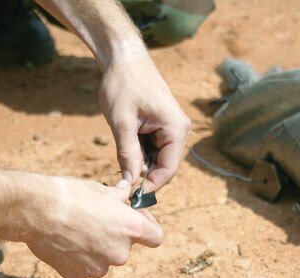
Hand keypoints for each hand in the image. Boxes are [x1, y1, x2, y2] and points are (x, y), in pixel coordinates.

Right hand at [21, 176, 162, 277]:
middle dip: (114, 237)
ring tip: (75, 231)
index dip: (147, 227)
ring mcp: (99, 268)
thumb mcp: (100, 189)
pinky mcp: (78, 277)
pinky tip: (64, 244)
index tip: (134, 219)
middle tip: (94, 221)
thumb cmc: (70, 195)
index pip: (156, 237)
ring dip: (95, 249)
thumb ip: (118, 197)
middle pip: (125, 248)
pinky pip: (84, 269)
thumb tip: (125, 192)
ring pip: (103, 260)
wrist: (37, 211)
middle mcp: (120, 253)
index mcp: (131, 229)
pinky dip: (77, 260)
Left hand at [99, 56, 190, 191]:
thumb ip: (127, 154)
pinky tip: (125, 145)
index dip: (151, 186)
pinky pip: (154, 148)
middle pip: (164, 166)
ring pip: (158, 159)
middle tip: (119, 182)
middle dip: (144, 176)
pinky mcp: (163, 126)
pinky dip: (139, 153)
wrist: (124, 59)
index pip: (168, 170)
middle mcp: (179, 130)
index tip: (130, 196)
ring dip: (140, 163)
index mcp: (175, 129)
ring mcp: (172, 128)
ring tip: (120, 157)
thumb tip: (130, 183)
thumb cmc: (123, 85)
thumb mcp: (122, 123)